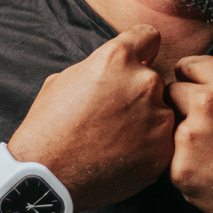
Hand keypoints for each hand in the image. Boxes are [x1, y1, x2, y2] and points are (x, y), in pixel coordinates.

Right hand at [0, 24, 174, 212]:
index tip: (140, 59)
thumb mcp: (65, 80)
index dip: (143, 48)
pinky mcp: (163, 149)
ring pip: (162, 111)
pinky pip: (164, 141)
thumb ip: (99, 67)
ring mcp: (158, 117)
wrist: (48, 176)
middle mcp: (144, 82)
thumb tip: (115, 69)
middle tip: (116, 115)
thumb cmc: (49, 128)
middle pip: (155, 79)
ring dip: (147, 121)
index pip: (149, 36)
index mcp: (118, 58)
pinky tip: (124, 156)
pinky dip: (149, 148)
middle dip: (140, 93)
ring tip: (117, 140)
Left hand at [166, 56, 212, 212]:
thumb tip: (204, 83)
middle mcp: (207, 102)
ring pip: (170, 130)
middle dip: (181, 107)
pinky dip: (188, 169)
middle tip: (204, 129)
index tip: (192, 92)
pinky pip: (174, 162)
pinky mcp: (181, 169)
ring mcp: (190, 136)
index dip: (190, 81)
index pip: (188, 66)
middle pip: (171, 94)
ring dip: (184, 140)